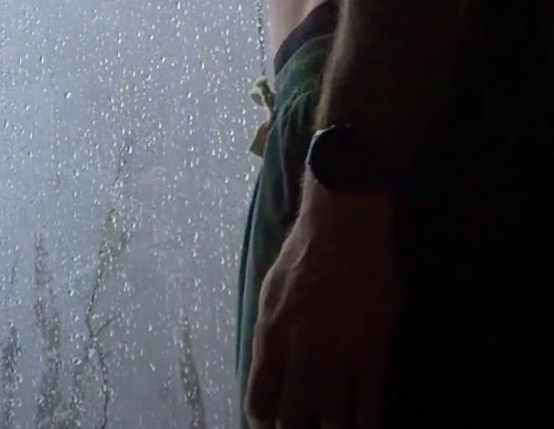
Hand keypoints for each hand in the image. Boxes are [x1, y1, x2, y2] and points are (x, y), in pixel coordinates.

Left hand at [245, 188, 400, 428]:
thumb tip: (271, 371)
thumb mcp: (272, 293)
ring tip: (338, 428)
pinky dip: (367, 425)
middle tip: (309, 428)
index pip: (259, 403)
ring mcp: (338, 354)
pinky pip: (369, 407)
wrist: (344, 223)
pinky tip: (367, 427)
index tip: (277, 427)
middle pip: (292, 421)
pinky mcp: (372, 351)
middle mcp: (299, 353)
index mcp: (270, 336)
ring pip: (333, 422)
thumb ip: (271, 336)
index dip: (266, 425)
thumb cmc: (305, 251)